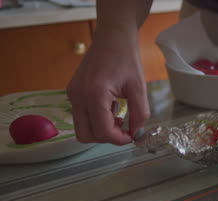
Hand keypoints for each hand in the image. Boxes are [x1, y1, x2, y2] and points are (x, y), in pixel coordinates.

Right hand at [67, 27, 149, 144]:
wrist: (112, 37)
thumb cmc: (126, 58)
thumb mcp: (138, 87)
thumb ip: (140, 114)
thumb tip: (136, 133)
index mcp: (94, 95)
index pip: (102, 132)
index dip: (119, 139)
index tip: (131, 136)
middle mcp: (78, 96)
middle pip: (86, 135)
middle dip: (107, 137)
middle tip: (124, 129)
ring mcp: (72, 94)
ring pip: (81, 128)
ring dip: (100, 130)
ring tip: (118, 117)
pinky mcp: (72, 92)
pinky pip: (81, 116)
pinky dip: (95, 119)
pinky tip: (110, 108)